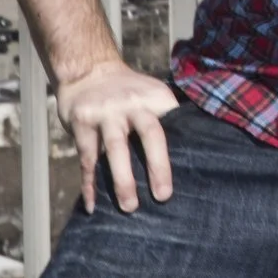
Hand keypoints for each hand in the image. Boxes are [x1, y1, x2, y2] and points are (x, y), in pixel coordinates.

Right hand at [57, 59, 177, 211]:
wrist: (88, 70)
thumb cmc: (128, 92)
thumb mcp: (152, 93)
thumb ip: (165, 117)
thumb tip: (191, 152)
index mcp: (156, 98)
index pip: (175, 124)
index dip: (186, 147)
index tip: (196, 173)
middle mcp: (133, 103)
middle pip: (150, 134)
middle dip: (158, 166)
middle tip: (164, 196)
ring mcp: (106, 112)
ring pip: (115, 149)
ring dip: (122, 180)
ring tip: (130, 207)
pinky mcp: (82, 123)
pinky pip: (86, 159)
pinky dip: (89, 185)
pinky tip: (92, 206)